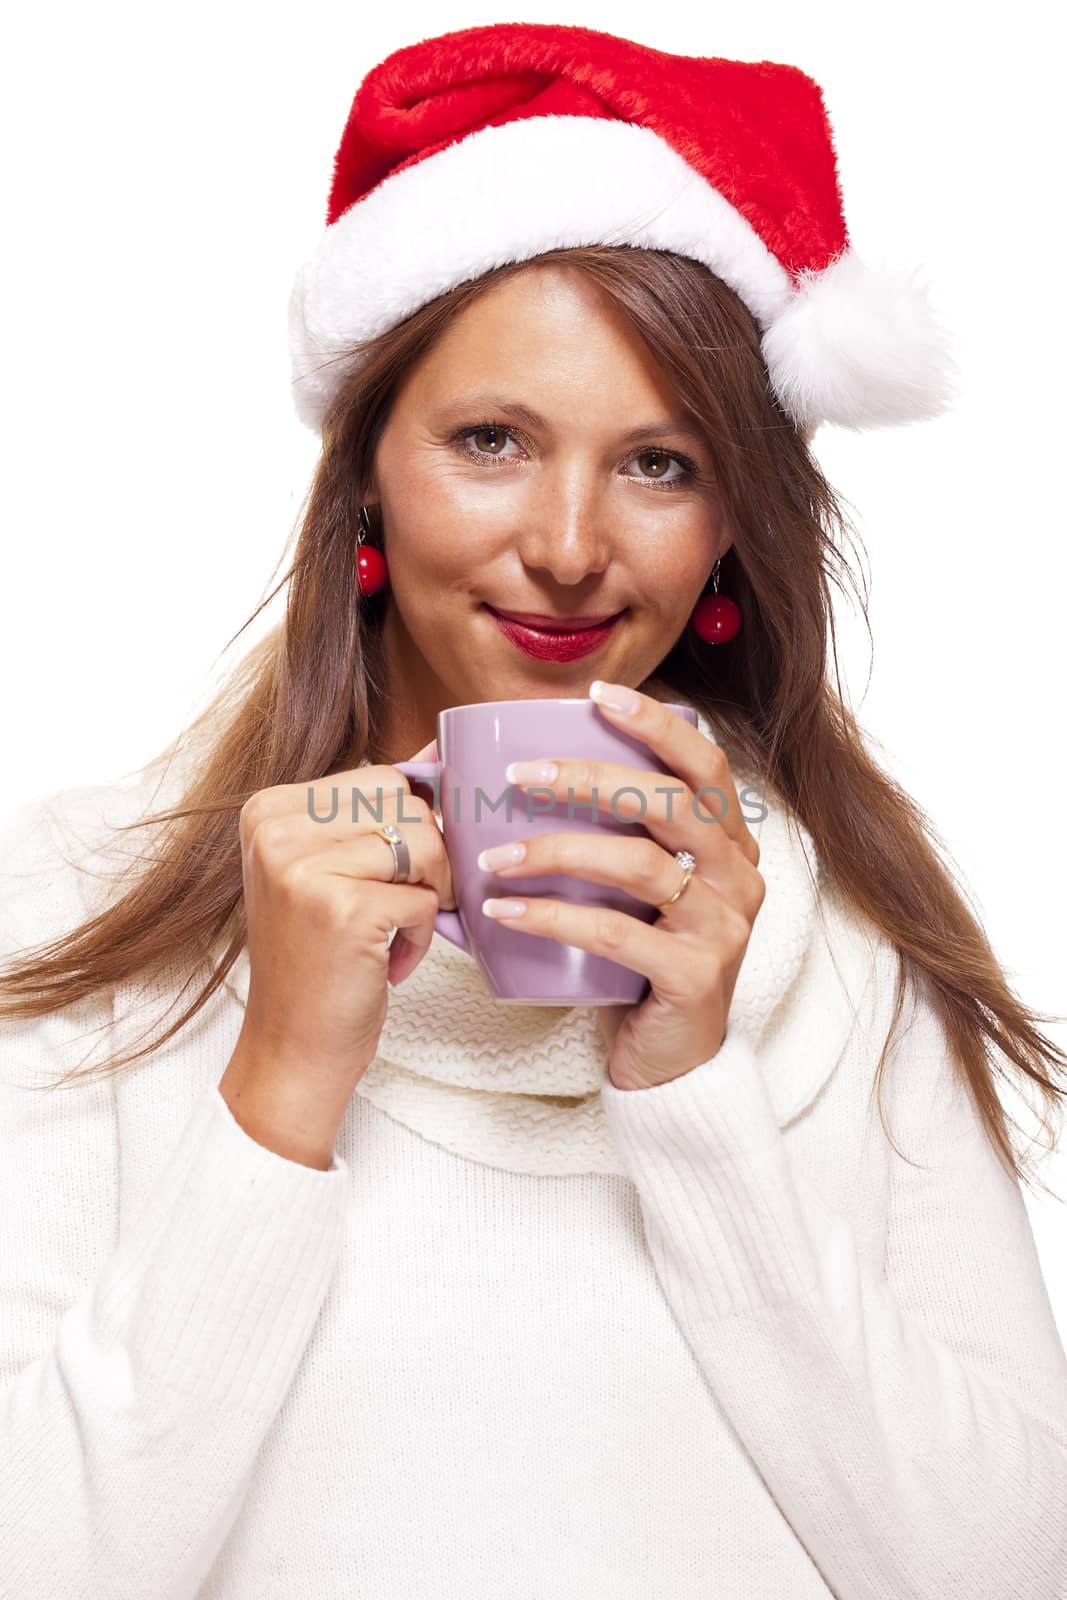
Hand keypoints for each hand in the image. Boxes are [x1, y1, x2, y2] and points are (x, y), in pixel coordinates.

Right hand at [220, 745, 453, 1165]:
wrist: (293, 1046)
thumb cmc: (321, 957)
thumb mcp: (329, 868)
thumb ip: (372, 811)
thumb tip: (440, 754)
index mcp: (270, 808)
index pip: (382, 777)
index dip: (415, 822)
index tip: (402, 870)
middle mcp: (276, 830)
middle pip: (407, 804)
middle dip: (430, 858)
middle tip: (410, 903)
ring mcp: (303, 867)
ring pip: (424, 844)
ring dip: (431, 895)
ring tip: (398, 931)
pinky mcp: (341, 908)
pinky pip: (425, 899)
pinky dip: (423, 935)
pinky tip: (391, 961)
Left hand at [479, 685, 765, 1091]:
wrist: (671, 1062)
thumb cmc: (639, 960)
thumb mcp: (632, 891)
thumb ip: (603, 836)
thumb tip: (497, 785)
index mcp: (730, 842)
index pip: (705, 765)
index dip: (656, 725)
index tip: (598, 696)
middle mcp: (740, 876)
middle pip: (670, 803)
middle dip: (590, 777)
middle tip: (518, 775)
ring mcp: (723, 927)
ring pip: (640, 865)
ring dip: (558, 852)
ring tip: (494, 855)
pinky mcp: (694, 976)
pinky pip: (616, 934)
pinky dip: (552, 918)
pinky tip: (503, 912)